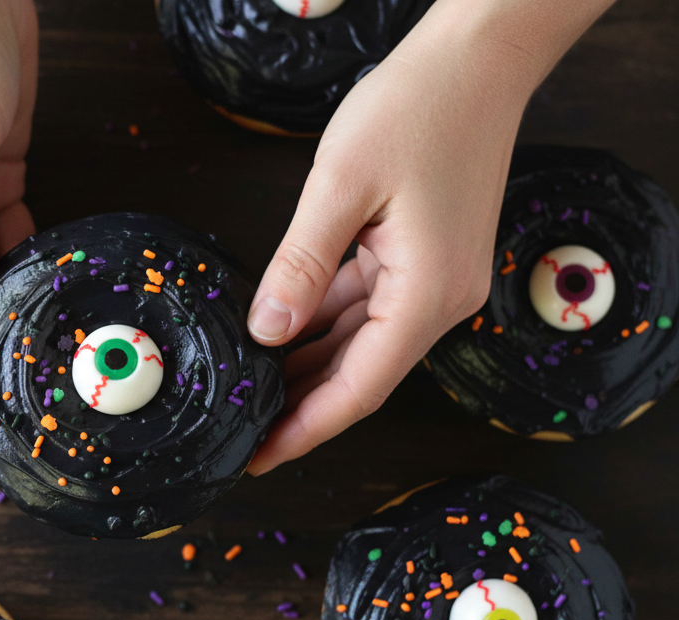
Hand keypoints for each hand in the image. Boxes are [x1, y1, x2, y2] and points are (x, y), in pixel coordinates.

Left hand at [244, 0, 614, 475]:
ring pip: (359, 343)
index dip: (307, 428)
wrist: (476, 59)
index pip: (360, 386)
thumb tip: (266, 331)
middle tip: (244, 433)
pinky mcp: (421, 258)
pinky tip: (279, 335)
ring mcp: (433, 279)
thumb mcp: (341, 186)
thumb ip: (300, 265)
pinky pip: (364, 307)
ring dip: (308, 368)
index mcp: (428, 293)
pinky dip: (322, 324)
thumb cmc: (416, 107)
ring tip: (251, 391)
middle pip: (361, 374)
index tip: (261, 457)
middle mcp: (438, 298)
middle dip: (301, 407)